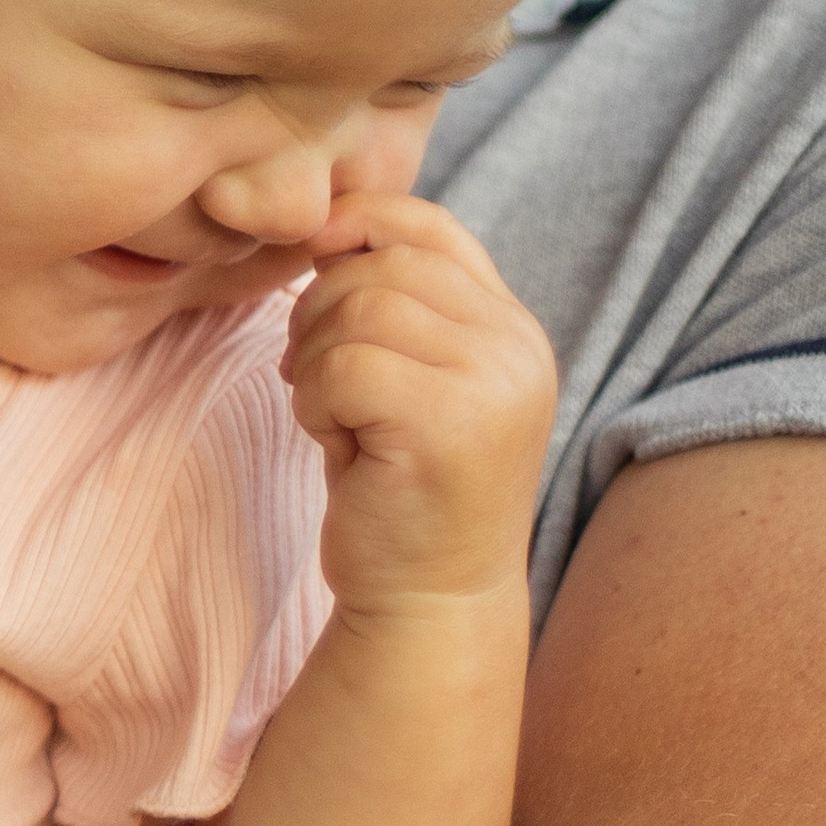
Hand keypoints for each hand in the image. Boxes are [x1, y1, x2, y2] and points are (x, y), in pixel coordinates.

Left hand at [281, 193, 554, 621]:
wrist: (427, 603)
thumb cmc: (400, 487)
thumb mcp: (409, 378)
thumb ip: (393, 303)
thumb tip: (325, 222)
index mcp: (512, 327)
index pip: (430, 227)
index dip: (358, 223)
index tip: (308, 259)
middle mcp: (518, 346)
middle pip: (382, 264)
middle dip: (320, 311)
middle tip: (314, 377)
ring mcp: (494, 383)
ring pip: (359, 311)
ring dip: (316, 360)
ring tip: (335, 415)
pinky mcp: (451, 425)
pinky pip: (345, 365)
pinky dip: (315, 399)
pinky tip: (335, 441)